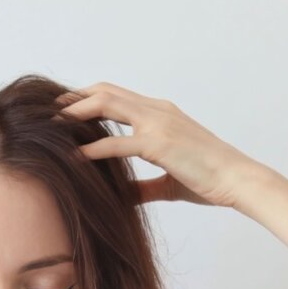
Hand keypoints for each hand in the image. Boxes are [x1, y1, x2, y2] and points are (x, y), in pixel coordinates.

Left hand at [55, 82, 265, 207]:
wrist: (238, 180)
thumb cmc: (209, 180)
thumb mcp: (169, 181)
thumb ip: (143, 186)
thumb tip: (122, 196)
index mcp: (161, 114)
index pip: (117, 95)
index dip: (88, 98)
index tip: (66, 110)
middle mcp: (158, 111)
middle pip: (106, 92)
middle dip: (75, 99)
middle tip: (49, 111)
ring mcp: (158, 124)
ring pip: (108, 106)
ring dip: (77, 113)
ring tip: (53, 125)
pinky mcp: (159, 143)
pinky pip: (117, 142)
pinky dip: (92, 148)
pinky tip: (74, 156)